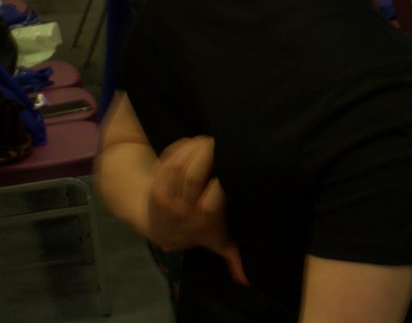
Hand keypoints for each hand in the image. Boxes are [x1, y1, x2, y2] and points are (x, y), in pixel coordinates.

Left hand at [148, 136, 247, 285]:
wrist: (161, 228)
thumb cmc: (199, 229)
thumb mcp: (219, 241)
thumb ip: (233, 253)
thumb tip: (247, 280)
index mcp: (203, 220)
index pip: (212, 198)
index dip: (222, 180)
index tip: (234, 168)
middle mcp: (182, 209)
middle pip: (193, 174)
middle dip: (208, 154)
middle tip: (222, 144)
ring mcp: (166, 195)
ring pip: (179, 163)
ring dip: (195, 147)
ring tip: (209, 142)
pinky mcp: (155, 183)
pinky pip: (168, 159)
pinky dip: (181, 148)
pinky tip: (193, 145)